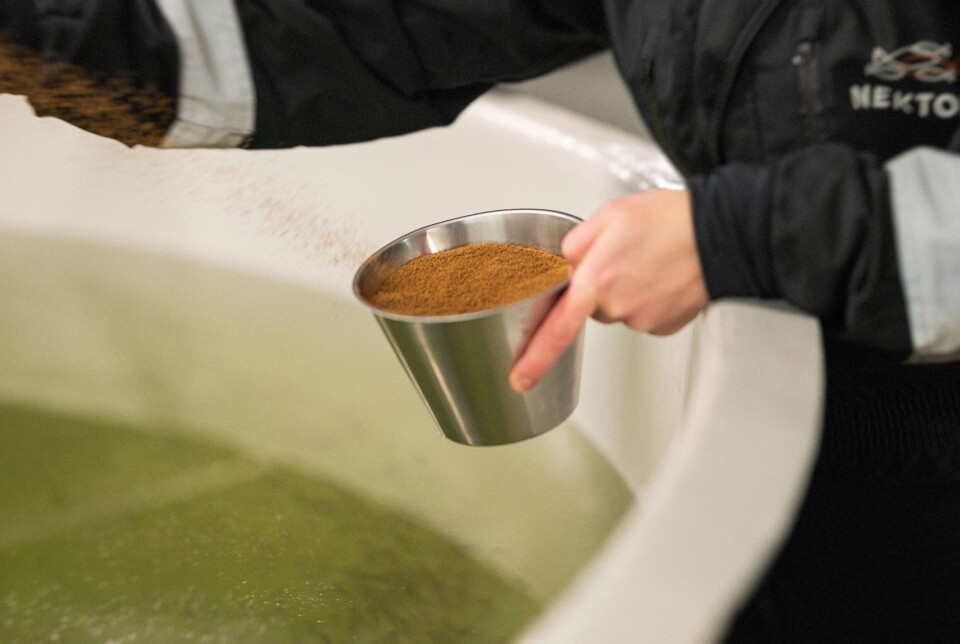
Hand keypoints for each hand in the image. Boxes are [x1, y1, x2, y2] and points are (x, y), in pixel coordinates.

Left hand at [509, 189, 708, 391]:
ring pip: (616, 310)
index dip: (534, 358)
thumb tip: (561, 263)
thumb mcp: (610, 216)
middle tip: (622, 258)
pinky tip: (660, 277)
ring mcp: (641, 320)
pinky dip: (646, 299)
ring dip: (624, 290)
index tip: (519, 377)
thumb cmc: (670, 221)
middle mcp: (617, 306)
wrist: (720, 234)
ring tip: (647, 262)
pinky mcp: (661, 327)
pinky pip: (640, 315)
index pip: (555, 329)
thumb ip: (576, 243)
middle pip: (588, 308)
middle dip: (595, 287)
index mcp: (595, 279)